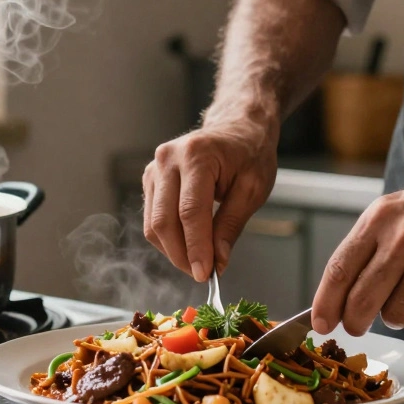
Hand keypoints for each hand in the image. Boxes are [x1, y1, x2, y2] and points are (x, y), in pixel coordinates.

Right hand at [143, 119, 277, 281]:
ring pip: (153, 224)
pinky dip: (168, 239)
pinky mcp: (150, 180)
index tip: (206, 274)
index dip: (196, 248)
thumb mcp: (253, 189)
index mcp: (197, 155)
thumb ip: (231, 225)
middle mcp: (168, 159)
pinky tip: (189, 245)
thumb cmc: (249, 154)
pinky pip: (152, 219)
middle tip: (202, 274)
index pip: (190, 212)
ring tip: (199, 261)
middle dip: (182, 255)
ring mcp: (154, 169)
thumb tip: (216, 261)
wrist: (237, 129)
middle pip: (164, 220)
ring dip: (174, 250)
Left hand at [311, 167, 403, 335]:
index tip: (320, 323)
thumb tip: (336, 299)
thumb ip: (364, 250)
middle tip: (357, 326)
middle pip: (362, 302)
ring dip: (398, 313)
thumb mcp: (392, 212)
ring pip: (397, 315)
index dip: (325, 303)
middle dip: (355, 322)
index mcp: (380, 219)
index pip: (340, 269)